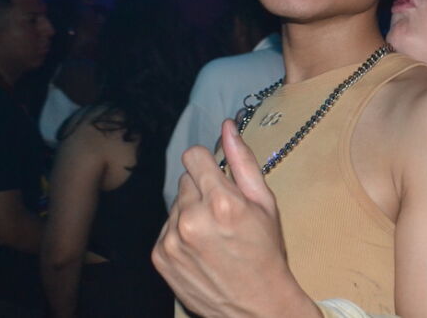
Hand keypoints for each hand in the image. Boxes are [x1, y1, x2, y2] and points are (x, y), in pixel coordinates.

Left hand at [152, 120, 319, 317]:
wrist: (256, 307)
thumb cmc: (266, 253)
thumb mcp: (265, 203)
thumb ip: (243, 162)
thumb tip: (228, 126)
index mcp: (221, 201)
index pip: (194, 157)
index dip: (207, 163)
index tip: (217, 175)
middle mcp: (192, 219)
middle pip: (185, 180)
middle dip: (202, 190)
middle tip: (223, 214)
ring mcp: (172, 240)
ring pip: (175, 204)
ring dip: (190, 212)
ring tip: (213, 235)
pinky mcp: (160, 256)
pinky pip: (166, 227)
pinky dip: (180, 233)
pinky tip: (200, 249)